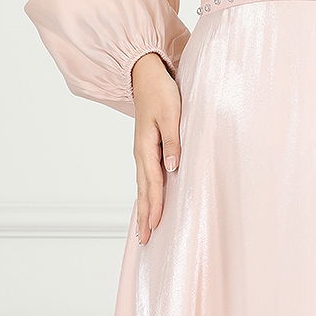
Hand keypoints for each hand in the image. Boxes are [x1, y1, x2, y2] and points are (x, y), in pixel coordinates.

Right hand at [131, 53, 181, 244]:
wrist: (146, 75)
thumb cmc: (161, 93)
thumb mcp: (171, 115)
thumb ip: (173, 142)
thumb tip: (173, 169)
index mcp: (146, 148)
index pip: (151, 184)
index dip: (153, 207)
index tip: (153, 228)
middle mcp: (141, 153)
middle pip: (143, 190)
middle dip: (145, 215)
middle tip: (144, 240)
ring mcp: (142, 151)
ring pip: (143, 185)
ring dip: (144, 207)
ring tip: (144, 228)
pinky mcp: (147, 147)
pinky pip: (145, 176)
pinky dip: (146, 192)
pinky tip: (148, 200)